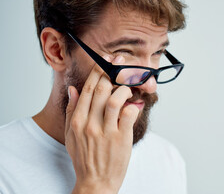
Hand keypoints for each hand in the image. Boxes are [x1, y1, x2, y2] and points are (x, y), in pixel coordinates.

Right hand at [65, 56, 138, 193]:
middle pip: (101, 90)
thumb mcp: (71, 135)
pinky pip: (129, 115)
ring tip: (128, 87)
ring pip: (115, 100)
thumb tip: (73, 89)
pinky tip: (134, 104)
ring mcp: (106, 132)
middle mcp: (90, 125)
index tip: (105, 61)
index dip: (97, 72)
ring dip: (124, 88)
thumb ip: (72, 111)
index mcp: (77, 121)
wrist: (95, 182)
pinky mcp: (121, 139)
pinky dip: (133, 106)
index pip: (87, 90)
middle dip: (112, 72)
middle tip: (121, 62)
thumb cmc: (84, 158)